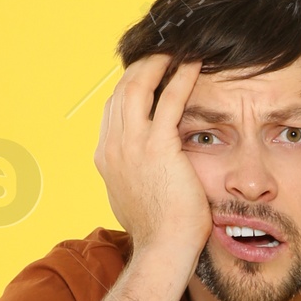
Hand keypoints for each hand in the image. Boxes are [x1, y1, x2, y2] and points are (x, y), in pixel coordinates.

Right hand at [93, 57, 213, 265]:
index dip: (129, 86)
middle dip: (141, 67)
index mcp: (105, 157)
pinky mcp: (157, 146)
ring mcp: (131, 144)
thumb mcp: (132, 198)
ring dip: (158, 63)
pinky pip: (170, 99)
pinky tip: (195, 64)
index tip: (148, 74)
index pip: (113, 108)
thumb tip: (137, 171)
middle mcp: (113, 146)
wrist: (162, 250)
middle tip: (164, 53)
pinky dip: (182, 76)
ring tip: (177, 50)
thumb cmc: (156, 231)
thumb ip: (131, 176)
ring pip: (139, 86)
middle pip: (121, 90)